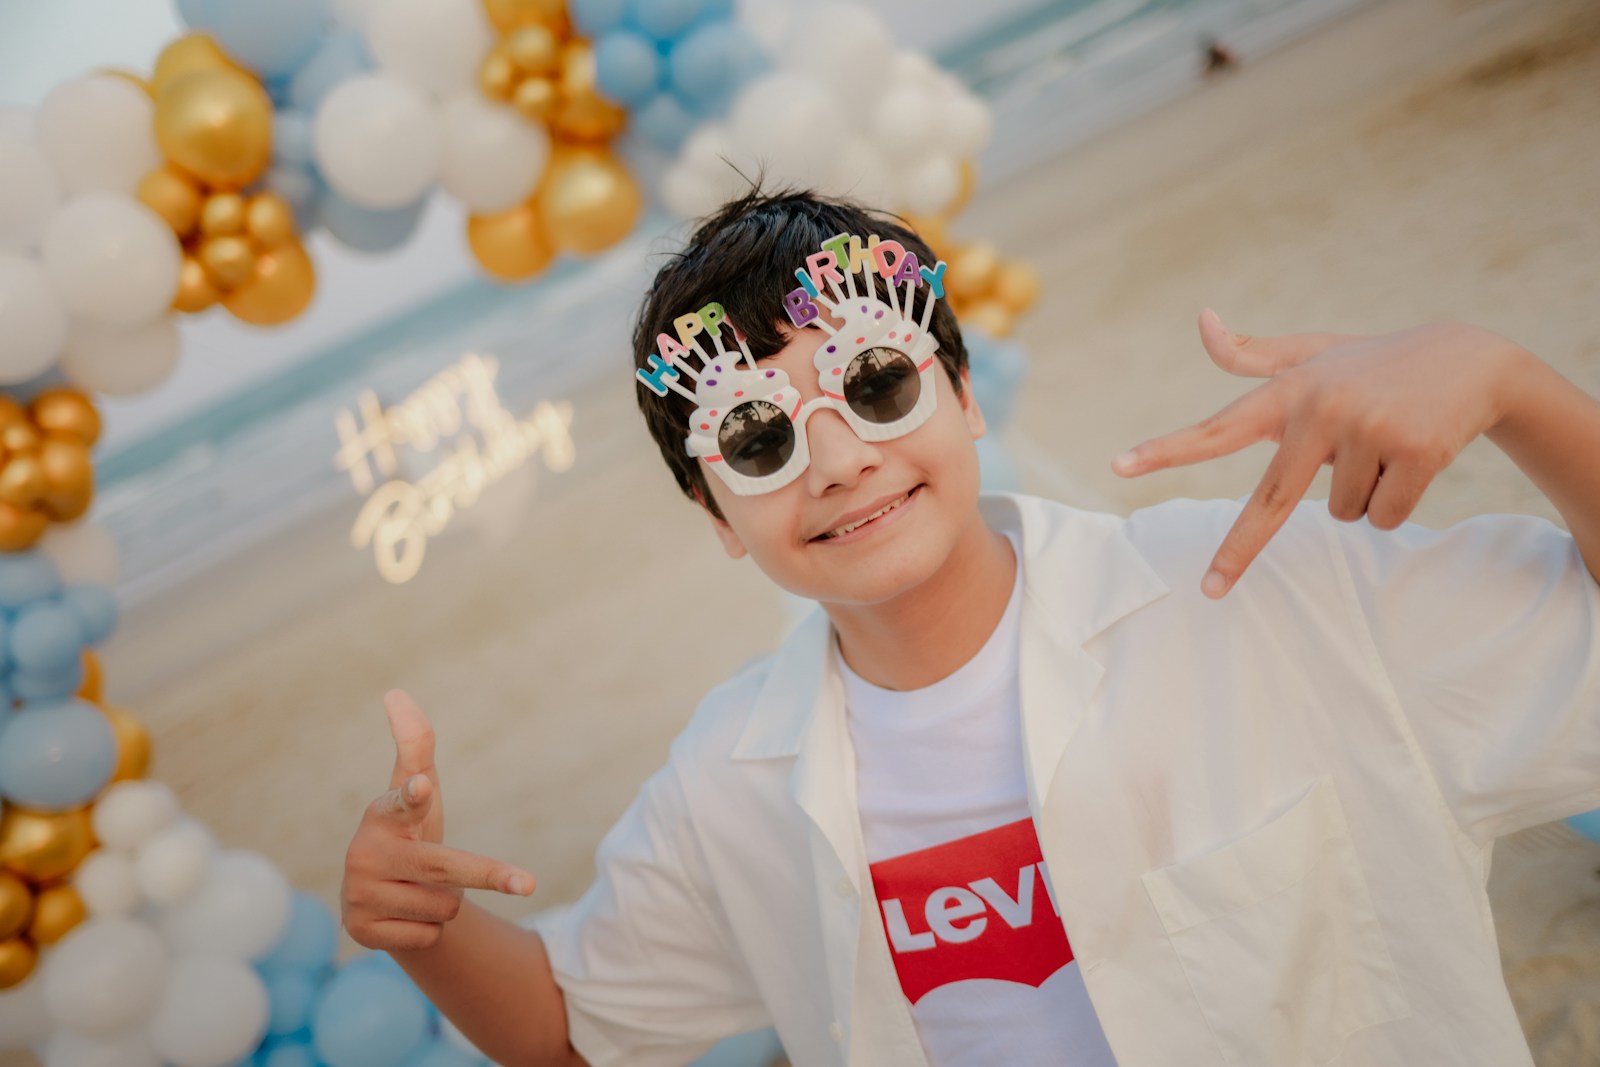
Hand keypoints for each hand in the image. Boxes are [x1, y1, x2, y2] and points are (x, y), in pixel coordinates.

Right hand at [341, 689, 535, 951]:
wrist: (382, 896)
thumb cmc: (409, 830)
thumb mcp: (419, 791)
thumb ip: (415, 745)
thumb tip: (395, 693)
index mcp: (383, 814)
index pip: (402, 802)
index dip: (415, 794)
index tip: (423, 786)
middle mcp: (365, 853)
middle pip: (446, 866)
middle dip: (489, 875)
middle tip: (529, 883)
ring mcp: (359, 894)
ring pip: (444, 905)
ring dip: (446, 901)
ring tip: (421, 891)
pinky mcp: (361, 932)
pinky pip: (428, 936)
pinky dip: (428, 929)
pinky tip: (406, 917)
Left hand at [1112, 311, 1517, 597]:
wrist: (1471, 361)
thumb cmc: (1373, 363)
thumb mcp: (1312, 353)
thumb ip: (1250, 353)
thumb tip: (1201, 319)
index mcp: (1286, 392)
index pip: (1216, 428)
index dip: (1167, 450)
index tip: (1119, 466)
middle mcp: (1320, 410)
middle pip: (1269, 501)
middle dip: (1238, 551)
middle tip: (1210, 589)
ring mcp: (1368, 431)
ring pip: (1341, 513)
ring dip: (1361, 494)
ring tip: (1383, 445)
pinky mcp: (1415, 453)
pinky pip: (1384, 516)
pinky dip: (1396, 502)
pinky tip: (1413, 457)